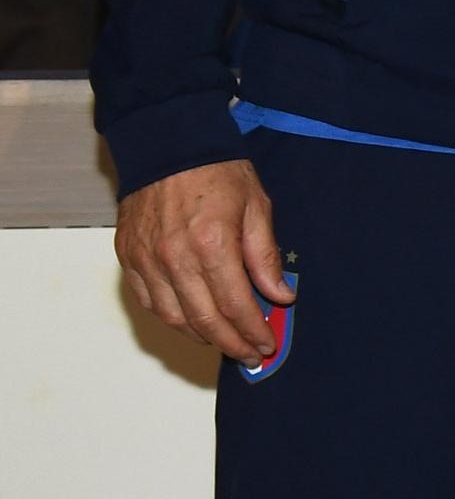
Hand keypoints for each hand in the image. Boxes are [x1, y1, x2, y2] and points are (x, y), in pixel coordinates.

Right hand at [115, 159, 293, 365]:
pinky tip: (193, 322)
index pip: (235, 305)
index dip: (252, 331)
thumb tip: (281, 296)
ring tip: (225, 341)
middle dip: (231, 343)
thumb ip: (266, 256)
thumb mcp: (256, 206)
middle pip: (203, 320)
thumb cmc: (217, 171)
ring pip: (173, 318)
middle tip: (250, 354)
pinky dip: (172, 319)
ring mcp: (146, 260)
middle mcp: (174, 258)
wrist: (168, 144)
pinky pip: (149, 303)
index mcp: (212, 243)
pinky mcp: (128, 258)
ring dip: (201, 337)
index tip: (266, 344)